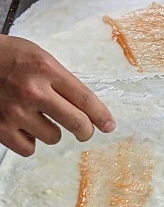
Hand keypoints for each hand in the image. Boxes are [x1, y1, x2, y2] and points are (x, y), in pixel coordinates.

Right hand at [0, 35, 114, 156]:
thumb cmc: (10, 57)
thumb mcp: (40, 58)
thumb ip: (62, 80)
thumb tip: (88, 108)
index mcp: (47, 70)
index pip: (85, 99)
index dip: (102, 116)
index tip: (109, 126)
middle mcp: (33, 91)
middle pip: (77, 123)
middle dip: (85, 130)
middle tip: (84, 131)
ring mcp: (15, 111)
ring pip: (53, 137)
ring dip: (51, 131)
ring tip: (38, 117)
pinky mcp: (0, 128)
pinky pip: (29, 149)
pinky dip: (29, 141)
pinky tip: (24, 127)